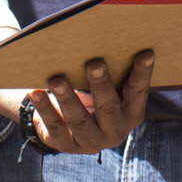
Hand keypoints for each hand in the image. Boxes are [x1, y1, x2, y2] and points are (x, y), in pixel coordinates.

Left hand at [24, 52, 153, 154]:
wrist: (69, 126)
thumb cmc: (94, 96)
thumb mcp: (108, 88)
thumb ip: (113, 71)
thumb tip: (107, 36)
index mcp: (131, 113)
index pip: (139, 92)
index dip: (142, 73)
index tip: (145, 52)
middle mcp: (115, 131)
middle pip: (108, 108)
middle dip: (101, 85)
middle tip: (94, 64)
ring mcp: (90, 141)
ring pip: (79, 120)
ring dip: (67, 98)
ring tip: (56, 80)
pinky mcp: (65, 144)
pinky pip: (54, 126)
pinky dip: (45, 109)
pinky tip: (36, 92)